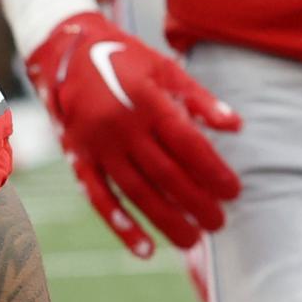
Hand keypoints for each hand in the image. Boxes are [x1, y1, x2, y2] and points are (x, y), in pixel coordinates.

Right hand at [25, 12, 240, 257]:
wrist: (65, 52)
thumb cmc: (124, 60)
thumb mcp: (164, 68)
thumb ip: (200, 99)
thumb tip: (236, 128)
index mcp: (147, 101)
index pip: (188, 145)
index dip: (214, 171)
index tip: (234, 192)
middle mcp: (121, 127)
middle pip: (166, 174)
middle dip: (197, 203)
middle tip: (219, 223)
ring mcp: (97, 146)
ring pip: (136, 192)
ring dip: (166, 220)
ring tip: (192, 241)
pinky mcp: (78, 158)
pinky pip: (99, 198)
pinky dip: (121, 226)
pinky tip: (145, 250)